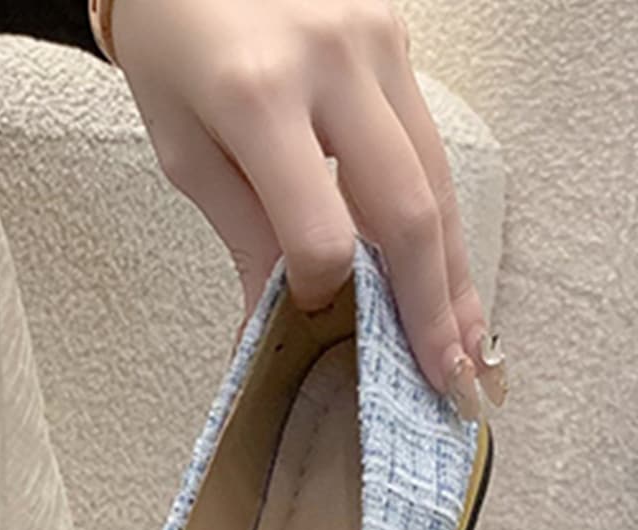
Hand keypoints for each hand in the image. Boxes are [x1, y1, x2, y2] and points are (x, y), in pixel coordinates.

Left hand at [108, 0, 506, 416]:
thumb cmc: (173, 42)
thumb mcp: (186, 146)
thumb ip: (243, 231)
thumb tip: (277, 326)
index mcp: (260, 95)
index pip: (318, 230)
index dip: (321, 293)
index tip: (314, 329)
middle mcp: (335, 63)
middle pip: (406, 208)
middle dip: (430, 307)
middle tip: (446, 381)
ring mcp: (380, 44)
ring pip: (436, 178)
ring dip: (453, 273)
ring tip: (465, 348)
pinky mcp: (400, 40)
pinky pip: (429, 146)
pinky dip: (441, 221)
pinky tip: (449, 279)